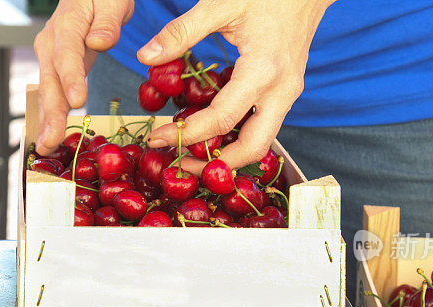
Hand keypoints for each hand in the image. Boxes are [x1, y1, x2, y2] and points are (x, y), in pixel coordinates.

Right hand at [34, 0, 133, 153]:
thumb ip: (107, 21)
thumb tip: (99, 42)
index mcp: (67, 23)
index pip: (68, 53)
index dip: (71, 78)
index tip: (77, 101)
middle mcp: (51, 42)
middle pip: (51, 80)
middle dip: (51, 113)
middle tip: (50, 141)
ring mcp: (50, 56)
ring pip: (48, 90)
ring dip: (46, 120)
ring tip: (45, 147)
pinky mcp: (56, 67)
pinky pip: (52, 93)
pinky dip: (51, 116)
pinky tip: (50, 137)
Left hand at [138, 0, 333, 172]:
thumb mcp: (221, 5)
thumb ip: (181, 32)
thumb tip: (145, 57)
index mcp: (264, 71)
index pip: (221, 119)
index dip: (186, 134)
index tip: (157, 138)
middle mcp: (281, 91)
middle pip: (251, 148)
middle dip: (214, 164)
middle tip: (180, 164)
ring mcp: (287, 95)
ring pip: (261, 143)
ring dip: (228, 155)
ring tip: (192, 155)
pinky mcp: (285, 94)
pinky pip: (262, 126)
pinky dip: (237, 137)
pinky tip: (211, 133)